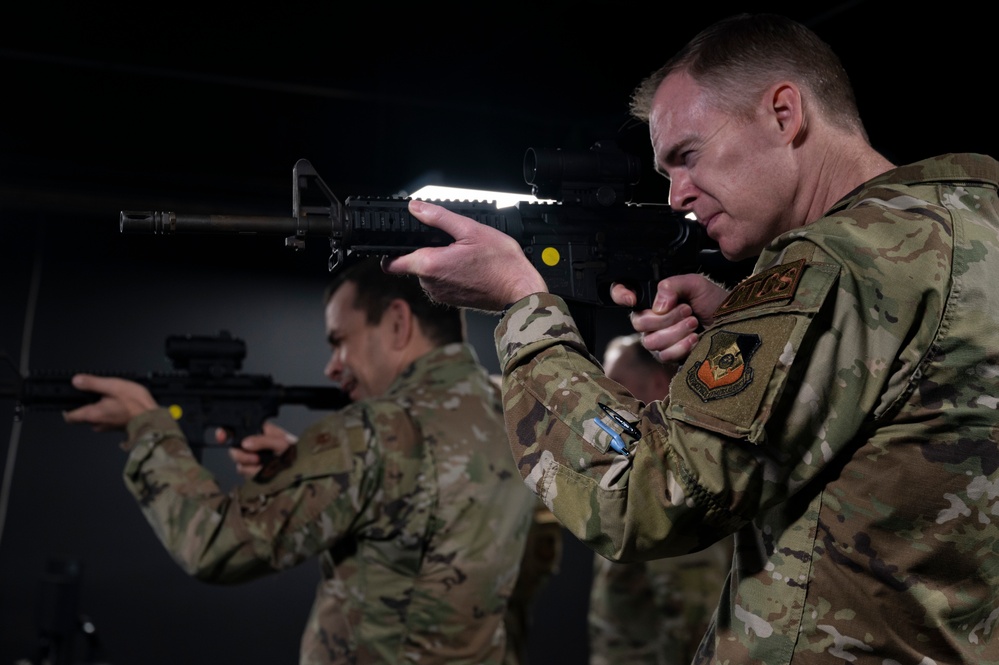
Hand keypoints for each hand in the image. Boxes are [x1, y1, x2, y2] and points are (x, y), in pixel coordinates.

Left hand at [62, 374, 157, 431]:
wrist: (154, 419)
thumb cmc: (136, 404)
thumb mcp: (113, 386)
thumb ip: (93, 383)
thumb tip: (76, 381)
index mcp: (92, 414)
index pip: (69, 416)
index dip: (67, 407)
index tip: (70, 400)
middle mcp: (97, 424)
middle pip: (83, 416)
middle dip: (87, 405)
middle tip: (97, 394)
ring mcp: (108, 427)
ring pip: (96, 418)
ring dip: (100, 409)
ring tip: (112, 398)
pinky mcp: (117, 427)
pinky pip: (108, 419)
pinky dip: (110, 412)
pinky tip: (120, 404)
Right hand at [227, 421, 296, 478]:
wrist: (300, 470)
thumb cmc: (294, 451)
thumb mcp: (281, 442)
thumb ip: (263, 441)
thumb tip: (245, 443)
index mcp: (259, 431)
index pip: (237, 428)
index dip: (226, 431)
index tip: (221, 436)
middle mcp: (252, 444)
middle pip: (233, 448)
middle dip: (242, 455)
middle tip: (256, 458)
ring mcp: (251, 458)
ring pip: (238, 462)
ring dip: (250, 465)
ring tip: (264, 464)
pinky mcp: (252, 471)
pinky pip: (245, 473)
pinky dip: (254, 473)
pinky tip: (264, 471)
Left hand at [381, 200, 547, 310]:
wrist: (520, 291)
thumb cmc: (501, 264)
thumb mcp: (471, 230)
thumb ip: (438, 217)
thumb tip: (416, 208)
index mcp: (430, 265)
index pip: (391, 264)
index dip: (390, 251)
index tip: (396, 243)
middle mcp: (431, 284)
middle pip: (413, 264)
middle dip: (425, 251)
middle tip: (448, 242)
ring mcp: (441, 294)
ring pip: (428, 274)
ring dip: (439, 262)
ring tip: (463, 254)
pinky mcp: (452, 300)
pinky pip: (442, 283)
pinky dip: (450, 273)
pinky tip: (468, 266)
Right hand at [612, 274, 728, 363]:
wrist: (732, 323)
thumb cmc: (715, 302)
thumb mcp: (696, 284)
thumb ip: (673, 285)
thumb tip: (658, 305)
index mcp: (653, 298)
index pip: (622, 292)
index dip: (620, 294)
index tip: (631, 298)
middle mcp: (651, 319)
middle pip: (638, 322)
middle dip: (665, 318)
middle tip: (686, 310)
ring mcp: (658, 339)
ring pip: (651, 341)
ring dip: (675, 332)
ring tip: (693, 323)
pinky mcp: (669, 356)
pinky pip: (663, 355)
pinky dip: (681, 346)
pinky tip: (694, 338)